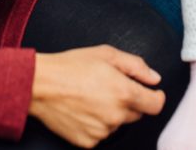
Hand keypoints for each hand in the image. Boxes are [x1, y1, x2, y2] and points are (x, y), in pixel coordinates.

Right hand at [31, 46, 164, 147]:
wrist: (40, 85)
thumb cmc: (70, 66)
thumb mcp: (106, 54)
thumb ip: (136, 66)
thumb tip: (154, 78)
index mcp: (124, 93)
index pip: (156, 105)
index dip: (155, 97)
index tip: (152, 93)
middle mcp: (116, 116)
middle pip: (136, 114)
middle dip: (129, 103)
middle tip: (109, 88)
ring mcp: (102, 132)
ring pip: (117, 124)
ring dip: (111, 114)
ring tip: (91, 97)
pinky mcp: (88, 142)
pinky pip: (100, 134)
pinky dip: (95, 124)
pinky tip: (83, 110)